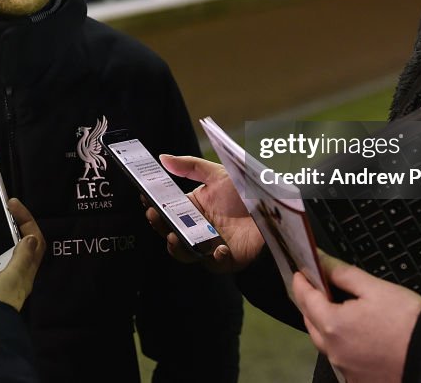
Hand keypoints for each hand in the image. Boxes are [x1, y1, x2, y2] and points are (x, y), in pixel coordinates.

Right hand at [146, 154, 264, 272]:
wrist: (275, 208)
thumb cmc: (245, 191)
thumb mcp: (217, 174)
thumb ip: (189, 167)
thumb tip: (162, 157)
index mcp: (192, 208)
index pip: (166, 209)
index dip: (154, 204)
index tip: (146, 197)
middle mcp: (196, 228)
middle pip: (169, 231)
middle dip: (159, 224)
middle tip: (154, 214)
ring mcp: (209, 245)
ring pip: (184, 252)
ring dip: (176, 247)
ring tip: (174, 237)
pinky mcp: (225, 259)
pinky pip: (214, 263)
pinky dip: (213, 257)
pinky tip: (218, 248)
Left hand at [291, 252, 420, 382]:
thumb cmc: (408, 321)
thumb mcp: (375, 288)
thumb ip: (343, 273)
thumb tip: (321, 260)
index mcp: (333, 325)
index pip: (305, 298)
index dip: (301, 282)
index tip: (300, 272)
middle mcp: (334, 351)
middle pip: (311, 322)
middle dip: (310, 303)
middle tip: (315, 288)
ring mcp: (345, 369)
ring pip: (325, 343)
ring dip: (324, 325)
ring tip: (335, 309)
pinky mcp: (358, 380)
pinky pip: (341, 359)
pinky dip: (341, 344)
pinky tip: (354, 335)